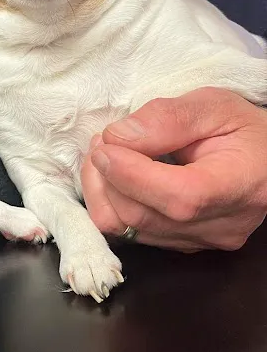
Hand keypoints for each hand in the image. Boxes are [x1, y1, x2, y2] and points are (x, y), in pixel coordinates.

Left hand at [81, 88, 266, 251]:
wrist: (262, 160)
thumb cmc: (240, 128)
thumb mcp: (211, 105)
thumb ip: (166, 118)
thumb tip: (117, 137)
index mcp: (239, 186)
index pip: (178, 196)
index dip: (130, 173)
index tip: (104, 145)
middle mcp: (221, 226)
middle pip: (142, 216)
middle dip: (106, 177)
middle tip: (100, 142)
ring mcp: (200, 242)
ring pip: (127, 229)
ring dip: (102, 191)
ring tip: (104, 156)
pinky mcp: (180, 245)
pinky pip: (129, 233)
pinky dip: (111, 204)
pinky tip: (115, 177)